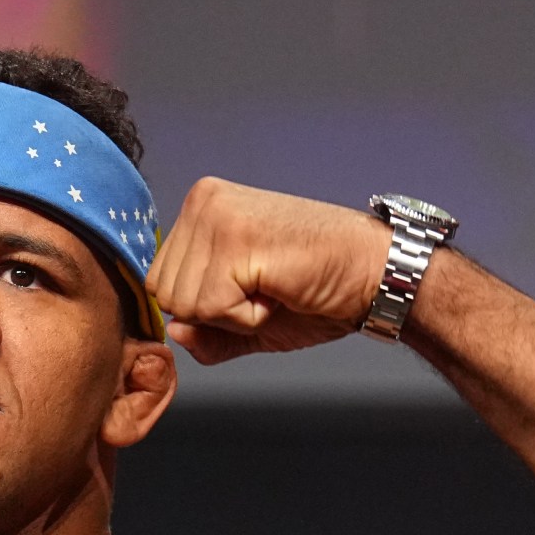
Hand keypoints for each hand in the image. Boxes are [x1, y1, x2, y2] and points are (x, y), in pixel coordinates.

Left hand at [146, 177, 385, 362]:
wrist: (373, 273)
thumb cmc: (317, 292)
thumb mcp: (247, 322)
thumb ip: (205, 331)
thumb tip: (173, 333)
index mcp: (200, 208)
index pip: (161, 284)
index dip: (206, 307)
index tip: (253, 287)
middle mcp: (203, 201)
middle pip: (166, 296)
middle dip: (216, 313)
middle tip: (266, 288)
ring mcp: (217, 215)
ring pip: (185, 305)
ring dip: (233, 315)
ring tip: (273, 286)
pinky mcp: (235, 238)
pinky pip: (212, 309)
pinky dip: (248, 318)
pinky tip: (279, 289)